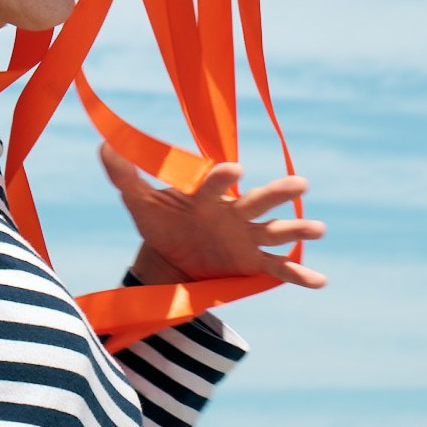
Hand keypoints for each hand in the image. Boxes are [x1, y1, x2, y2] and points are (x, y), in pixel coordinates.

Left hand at [97, 144, 326, 290]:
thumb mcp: (139, 202)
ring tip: (320, 229)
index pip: (217, 183)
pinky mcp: (253, 262)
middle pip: (260, 200)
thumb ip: (124, 175)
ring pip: (277, 231)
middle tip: (301, 185)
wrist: (171, 256)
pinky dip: (300, 275)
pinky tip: (321, 281)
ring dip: (298, 230)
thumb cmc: (160, 221)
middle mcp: (234, 212)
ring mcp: (247, 237)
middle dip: (279, 193)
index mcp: (207, 195)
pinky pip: (280, 269)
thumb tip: (105, 144)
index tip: (234, 171)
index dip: (224, 177)